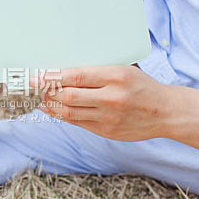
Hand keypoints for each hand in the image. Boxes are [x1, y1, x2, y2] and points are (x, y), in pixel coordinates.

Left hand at [30, 65, 198, 154]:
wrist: (165, 112)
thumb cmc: (141, 85)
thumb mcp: (124, 69)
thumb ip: (97, 69)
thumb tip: (65, 67)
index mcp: (116, 76)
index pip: (76, 76)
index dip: (53, 76)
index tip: (38, 74)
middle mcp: (111, 97)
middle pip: (69, 96)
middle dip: (46, 90)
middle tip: (33, 84)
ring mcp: (108, 117)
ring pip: (69, 112)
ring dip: (51, 104)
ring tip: (41, 96)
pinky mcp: (106, 131)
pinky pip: (77, 123)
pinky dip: (61, 115)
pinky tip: (52, 108)